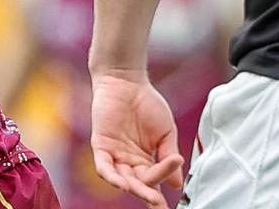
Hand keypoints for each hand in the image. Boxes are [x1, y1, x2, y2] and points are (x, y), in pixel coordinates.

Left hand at [90, 72, 184, 208]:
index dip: (161, 193)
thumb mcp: (166, 132)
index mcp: (146, 159)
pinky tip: (122, 184)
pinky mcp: (101, 144)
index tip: (174, 202)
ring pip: (122, 178)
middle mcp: (129, 160)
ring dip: (134, 188)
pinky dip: (112, 176)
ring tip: (149, 196)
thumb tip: (177, 185)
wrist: (128, 82)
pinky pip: (103, 166)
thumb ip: (168, 157)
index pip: (154, 182)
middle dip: (149, 195)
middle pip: (139, 184)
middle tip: (159, 205)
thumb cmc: (147, 104)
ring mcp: (115, 153)